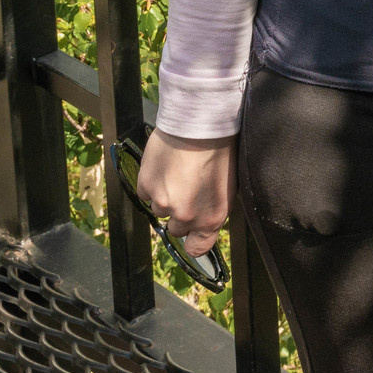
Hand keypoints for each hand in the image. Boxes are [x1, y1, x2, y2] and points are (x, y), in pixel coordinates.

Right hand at [136, 131, 234, 257]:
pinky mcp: (146, 186)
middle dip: (179, 214)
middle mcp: (186, 216)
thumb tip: (202, 219)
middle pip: (175, 229)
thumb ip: (211, 210)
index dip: (193, 241)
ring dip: (165, 197)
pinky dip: (151, 183)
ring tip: (176, 173)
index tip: (192, 232)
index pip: (196, 249)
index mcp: (211, 219)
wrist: (201, 123)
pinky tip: (164, 166)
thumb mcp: (227, 187)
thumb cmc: (221, 150)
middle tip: (185, 191)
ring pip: (159, 210)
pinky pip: (145, 193)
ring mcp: (163, 202)